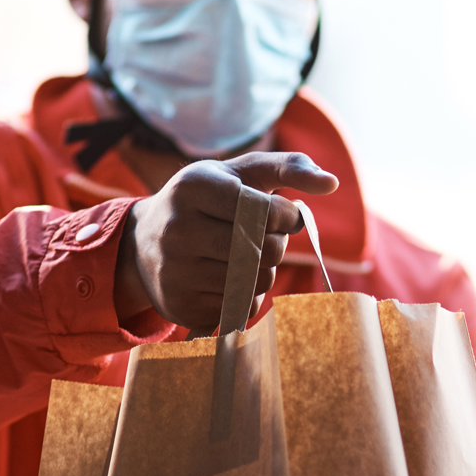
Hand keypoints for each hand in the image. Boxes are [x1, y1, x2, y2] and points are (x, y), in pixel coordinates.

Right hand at [114, 151, 338, 329]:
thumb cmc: (206, 201)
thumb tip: (332, 183)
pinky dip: (246, 296)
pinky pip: (239, 308)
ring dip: (265, 272)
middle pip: (263, 250)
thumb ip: (289, 168)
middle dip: (277, 245)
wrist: (143, 243)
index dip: (285, 217)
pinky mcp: (179, 305)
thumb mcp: (240, 174)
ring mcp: (175, 270)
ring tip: (246, 257)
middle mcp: (178, 229)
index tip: (282, 215)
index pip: (264, 211)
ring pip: (254, 282)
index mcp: (194, 187)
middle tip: (263, 238)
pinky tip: (228, 279)